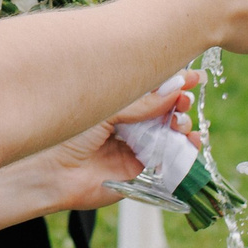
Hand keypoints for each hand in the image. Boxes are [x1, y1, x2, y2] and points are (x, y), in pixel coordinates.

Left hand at [8, 71, 200, 212]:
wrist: (51, 171)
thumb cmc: (70, 132)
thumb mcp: (107, 109)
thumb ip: (141, 103)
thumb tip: (174, 91)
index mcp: (115, 101)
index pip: (150, 88)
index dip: (174, 82)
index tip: (196, 76)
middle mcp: (125, 122)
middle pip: (163, 109)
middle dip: (179, 104)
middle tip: (184, 102)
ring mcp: (132, 145)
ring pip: (168, 132)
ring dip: (182, 125)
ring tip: (181, 123)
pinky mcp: (136, 168)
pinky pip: (166, 158)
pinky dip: (183, 150)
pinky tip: (190, 142)